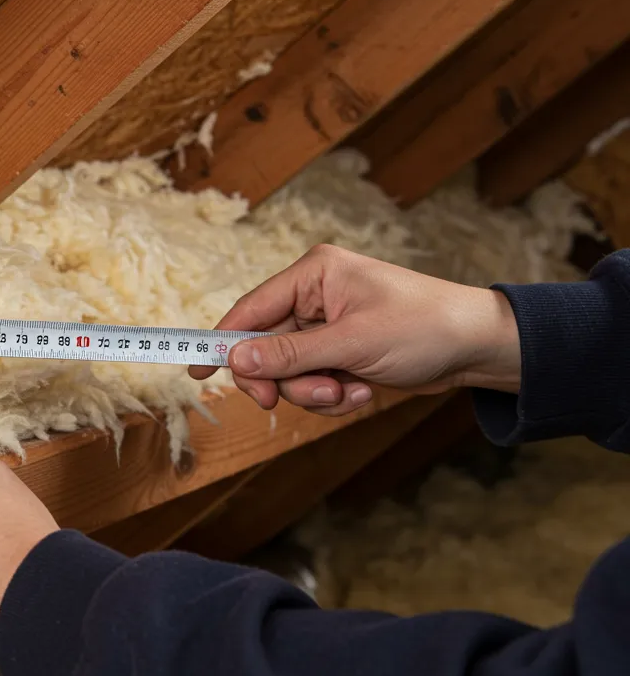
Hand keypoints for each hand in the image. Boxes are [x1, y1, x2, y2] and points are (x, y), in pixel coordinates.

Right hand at [188, 244, 520, 414]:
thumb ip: (290, 353)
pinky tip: (361, 393)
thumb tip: (236, 358)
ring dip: (314, 393)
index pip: (251, 309)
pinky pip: (312, 383)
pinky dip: (332, 396)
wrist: (479, 348)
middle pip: (266, 348)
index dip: (222, 341)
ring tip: (349, 393)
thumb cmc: (425, 327)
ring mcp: (327, 328)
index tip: (196, 370)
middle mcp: (315, 297)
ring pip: (289, 373)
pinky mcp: (341, 354)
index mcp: (313, 274)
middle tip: (297, 400)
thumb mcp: (353, 342)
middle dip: (287, 380)